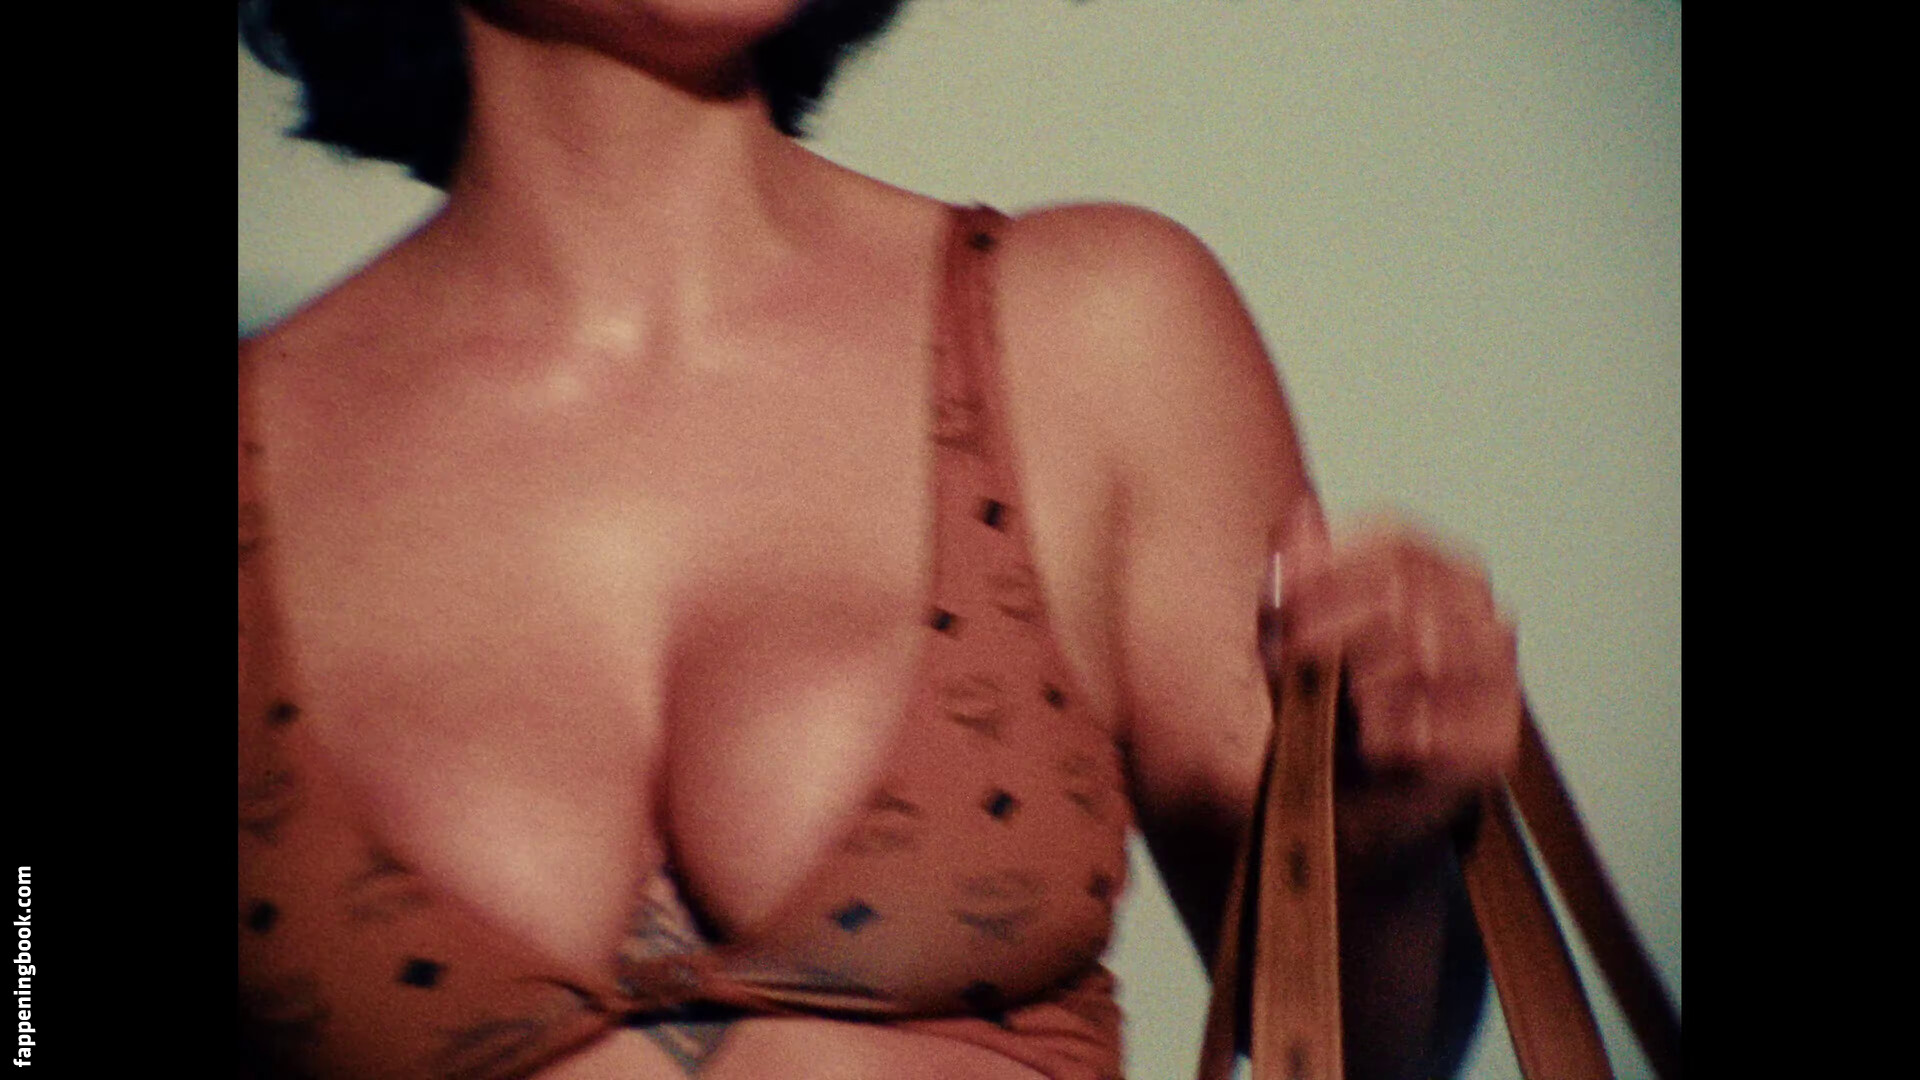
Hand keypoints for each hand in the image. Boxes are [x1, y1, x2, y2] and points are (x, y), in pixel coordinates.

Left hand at [1265, 514, 1522, 875]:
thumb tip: (1298, 517)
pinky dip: (1382, 737)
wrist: (1338, 806)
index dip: (1329, 568)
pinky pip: (1435, 727)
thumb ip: (1294, 574)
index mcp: (1440, 571)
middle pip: (1403, 596)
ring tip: (1322, 706)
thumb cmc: (1319, 708)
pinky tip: (1362, 745)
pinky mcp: (1496, 744)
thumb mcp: (1290, 632)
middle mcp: (1482, 615)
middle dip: (1328, 629)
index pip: (1396, 542)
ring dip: (1350, 684)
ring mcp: (1498, 679)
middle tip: (1285, 661)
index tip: (1280, 601)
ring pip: (1419, 656)